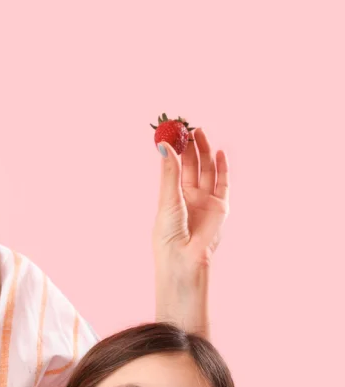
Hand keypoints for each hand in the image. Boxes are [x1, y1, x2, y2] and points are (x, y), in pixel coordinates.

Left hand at [153, 128, 229, 274]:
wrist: (184, 259)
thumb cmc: (169, 236)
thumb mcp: (168, 200)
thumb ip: (170, 173)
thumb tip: (164, 145)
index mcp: (172, 197)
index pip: (174, 167)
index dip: (175, 150)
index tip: (173, 131)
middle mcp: (189, 197)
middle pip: (191, 165)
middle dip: (190, 146)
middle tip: (187, 126)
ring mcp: (206, 201)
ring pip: (207, 170)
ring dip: (204, 151)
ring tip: (200, 132)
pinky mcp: (221, 207)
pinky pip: (223, 184)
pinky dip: (223, 168)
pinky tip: (220, 152)